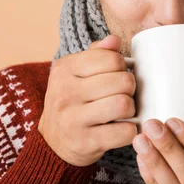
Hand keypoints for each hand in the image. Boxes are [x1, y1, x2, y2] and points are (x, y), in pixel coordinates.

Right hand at [38, 35, 137, 166]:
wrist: (53, 140)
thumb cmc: (72, 100)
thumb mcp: (76, 72)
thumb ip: (97, 53)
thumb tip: (114, 40)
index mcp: (65, 68)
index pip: (112, 58)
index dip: (122, 67)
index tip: (117, 75)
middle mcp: (65, 92)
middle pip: (123, 81)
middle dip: (130, 88)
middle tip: (123, 94)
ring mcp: (73, 119)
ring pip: (124, 104)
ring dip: (131, 109)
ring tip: (123, 111)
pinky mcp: (85, 142)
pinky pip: (125, 132)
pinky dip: (131, 130)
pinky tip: (122, 128)